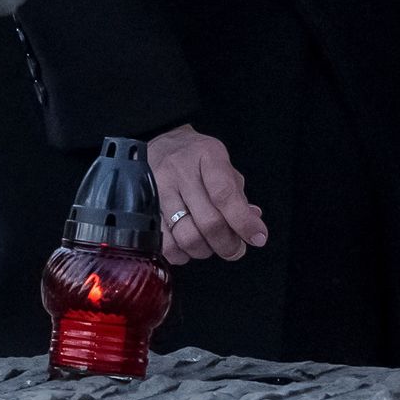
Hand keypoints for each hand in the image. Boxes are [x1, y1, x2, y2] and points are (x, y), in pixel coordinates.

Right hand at [143, 123, 267, 264]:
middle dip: (228, 244)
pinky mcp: (143, 208)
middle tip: (235, 249)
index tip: (257, 237)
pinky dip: (182, 254)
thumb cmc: (197, 159)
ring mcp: (159, 189)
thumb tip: (253, 222)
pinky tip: (188, 246)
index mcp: (207, 155)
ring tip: (210, 244)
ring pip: (187, 237)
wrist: (162, 145)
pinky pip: (165, 244)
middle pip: (209, 222)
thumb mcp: (222, 165)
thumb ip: (237, 195)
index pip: (225, 194)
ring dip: (205, 250)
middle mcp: (180, 170)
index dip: (243, 221)